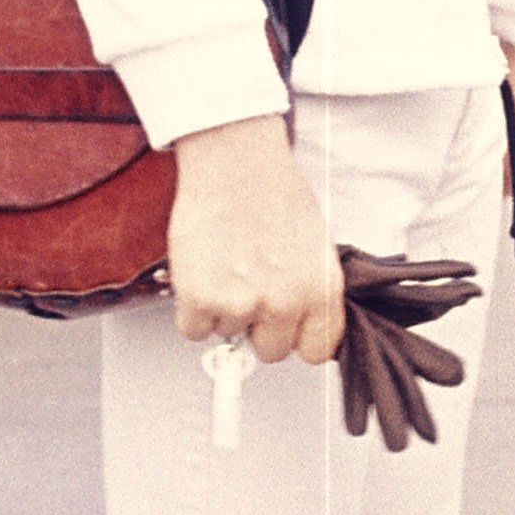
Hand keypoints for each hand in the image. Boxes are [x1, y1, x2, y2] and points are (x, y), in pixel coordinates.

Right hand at [166, 115, 342, 364]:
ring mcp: (243, 304)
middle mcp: (286, 302)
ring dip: (223, 310)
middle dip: (258, 327)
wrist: (234, 163)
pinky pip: (194, 330)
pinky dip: (192, 309)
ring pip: (229, 335)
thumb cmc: (273, 191)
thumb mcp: (314, 245)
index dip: (297, 338)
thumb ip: (309, 288)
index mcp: (321, 289)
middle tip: (249, 290)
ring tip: (226, 266)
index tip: (287, 330)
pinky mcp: (201, 300)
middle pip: (272, 351)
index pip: (317, 350)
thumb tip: (298, 318)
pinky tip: (203, 273)